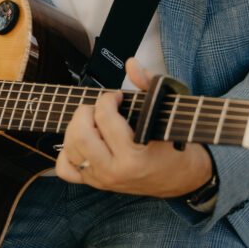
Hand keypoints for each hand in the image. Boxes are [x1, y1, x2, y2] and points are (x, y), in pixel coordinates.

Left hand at [55, 58, 213, 197]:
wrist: (182, 177)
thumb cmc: (175, 144)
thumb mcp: (168, 110)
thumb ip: (149, 83)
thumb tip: (131, 64)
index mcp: (133, 156)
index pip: (104, 117)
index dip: (108, 98)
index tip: (117, 97)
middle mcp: (114, 171)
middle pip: (81, 134)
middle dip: (87, 112)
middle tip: (101, 108)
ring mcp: (102, 179)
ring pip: (70, 148)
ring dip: (77, 127)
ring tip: (94, 121)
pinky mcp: (96, 183)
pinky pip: (66, 169)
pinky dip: (67, 152)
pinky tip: (82, 141)